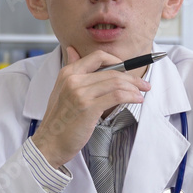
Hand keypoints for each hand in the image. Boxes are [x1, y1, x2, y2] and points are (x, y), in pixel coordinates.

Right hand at [31, 47, 149, 168]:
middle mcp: (73, 79)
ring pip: (116, 82)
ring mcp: (80, 93)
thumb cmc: (59, 120)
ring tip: (142, 93)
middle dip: (132, 77)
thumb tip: (73, 50)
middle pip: (111, 71)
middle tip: (143, 84)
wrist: (49, 142)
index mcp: (68, 73)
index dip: (116, 60)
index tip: (128, 69)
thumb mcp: (61, 90)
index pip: (97, 56)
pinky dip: (130, 96)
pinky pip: (116, 96)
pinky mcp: (89, 107)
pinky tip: (137, 100)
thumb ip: (71, 70)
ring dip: (134, 87)